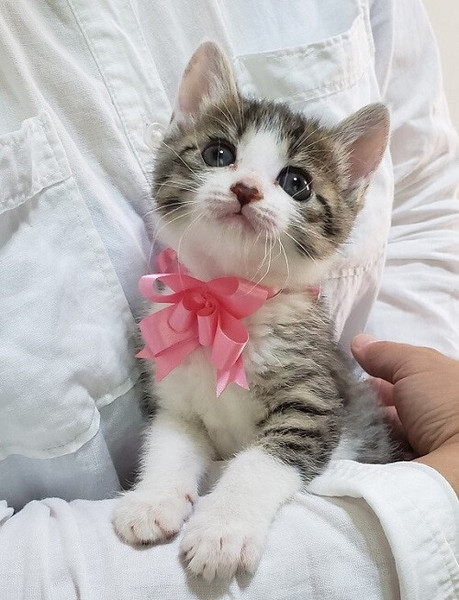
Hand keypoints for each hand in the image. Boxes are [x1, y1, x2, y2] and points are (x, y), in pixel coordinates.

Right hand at [351, 335, 458, 493]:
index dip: (375, 375)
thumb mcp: (415, 365)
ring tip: (338, 425)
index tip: (347, 378)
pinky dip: (364, 452)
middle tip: (338, 403)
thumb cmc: (446, 404)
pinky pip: (379, 458)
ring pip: (382, 434)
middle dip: (365, 405)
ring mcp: (425, 447)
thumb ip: (386, 353)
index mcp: (441, 388)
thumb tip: (357, 343)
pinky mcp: (411, 471)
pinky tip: (347, 445)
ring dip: (362, 429)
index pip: (402, 379)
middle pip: (390, 408)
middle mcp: (434, 417)